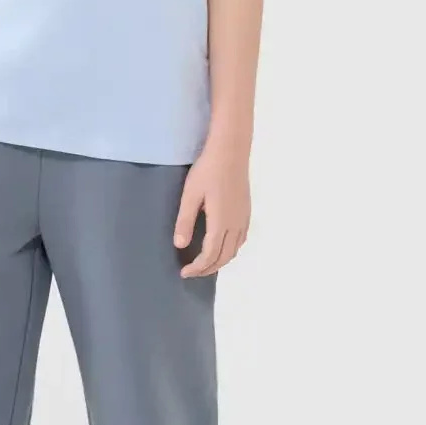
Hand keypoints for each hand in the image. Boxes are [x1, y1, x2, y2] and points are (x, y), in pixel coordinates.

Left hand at [172, 140, 251, 277]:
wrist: (231, 151)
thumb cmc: (207, 170)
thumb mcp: (190, 195)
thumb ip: (185, 221)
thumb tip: (179, 245)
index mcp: (221, 223)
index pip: (210, 255)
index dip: (197, 268)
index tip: (184, 273)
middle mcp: (235, 225)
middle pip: (224, 257)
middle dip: (208, 269)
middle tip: (192, 272)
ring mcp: (243, 218)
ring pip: (235, 250)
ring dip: (220, 261)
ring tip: (205, 263)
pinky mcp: (247, 211)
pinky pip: (241, 239)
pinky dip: (231, 250)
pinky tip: (222, 246)